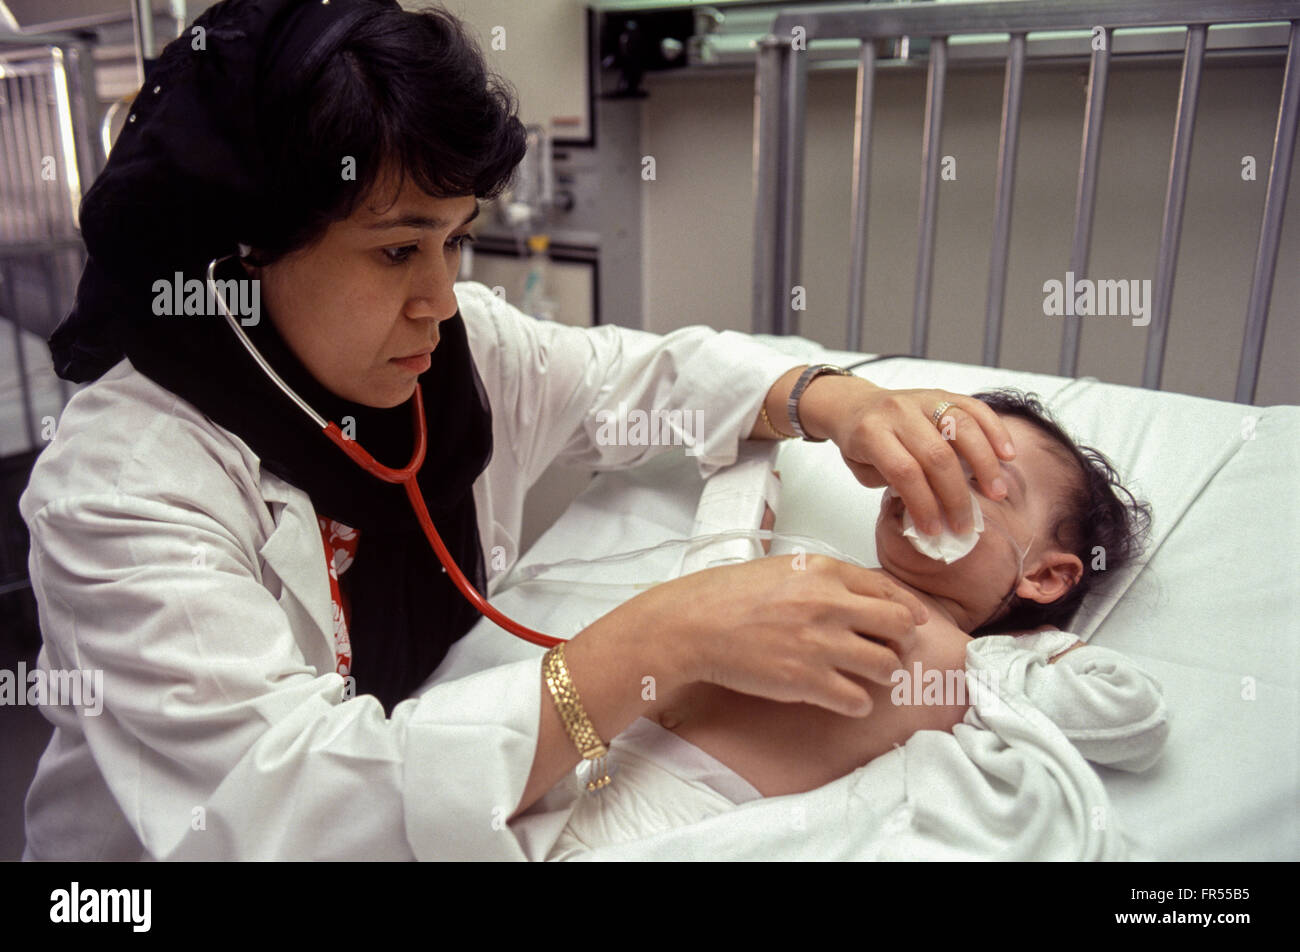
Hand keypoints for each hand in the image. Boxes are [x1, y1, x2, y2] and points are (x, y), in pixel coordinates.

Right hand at [621, 553, 928, 716]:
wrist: (694, 625)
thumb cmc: (728, 596)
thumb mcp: (783, 568)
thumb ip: (824, 578)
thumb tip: (859, 595)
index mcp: (824, 572)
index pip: (888, 589)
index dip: (907, 608)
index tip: (912, 619)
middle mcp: (830, 605)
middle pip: (899, 626)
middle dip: (899, 640)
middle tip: (888, 648)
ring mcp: (820, 644)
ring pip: (886, 665)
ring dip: (882, 672)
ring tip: (867, 674)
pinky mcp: (807, 681)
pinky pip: (858, 700)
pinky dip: (858, 702)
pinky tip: (846, 697)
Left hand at [799, 376, 1016, 534]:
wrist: (854, 405)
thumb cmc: (861, 444)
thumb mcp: (864, 470)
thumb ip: (895, 485)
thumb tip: (936, 509)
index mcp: (871, 433)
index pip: (904, 472)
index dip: (923, 504)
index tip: (935, 530)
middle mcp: (898, 412)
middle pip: (937, 455)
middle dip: (955, 495)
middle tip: (966, 523)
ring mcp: (922, 399)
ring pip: (962, 427)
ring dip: (984, 464)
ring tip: (997, 492)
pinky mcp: (942, 393)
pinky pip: (975, 407)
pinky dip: (995, 430)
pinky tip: (1007, 455)